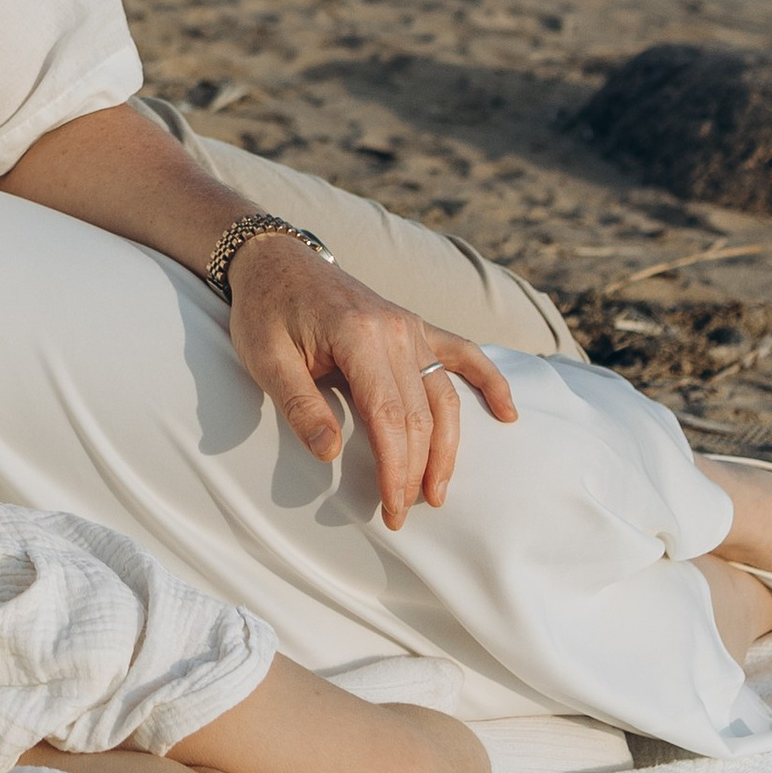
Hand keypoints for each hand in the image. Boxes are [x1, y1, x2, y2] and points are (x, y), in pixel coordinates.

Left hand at [224, 233, 516, 529]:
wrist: (274, 259)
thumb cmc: (264, 310)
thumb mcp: (265, 358)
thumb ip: (299, 406)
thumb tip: (329, 455)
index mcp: (358, 335)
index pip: (388, 418)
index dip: (394, 469)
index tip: (391, 510)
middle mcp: (396, 329)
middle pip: (420, 414)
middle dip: (417, 470)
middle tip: (404, 513)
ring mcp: (410, 325)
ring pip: (444, 395)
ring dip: (448, 447)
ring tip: (439, 491)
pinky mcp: (413, 325)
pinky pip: (461, 353)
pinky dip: (489, 381)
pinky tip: (507, 412)